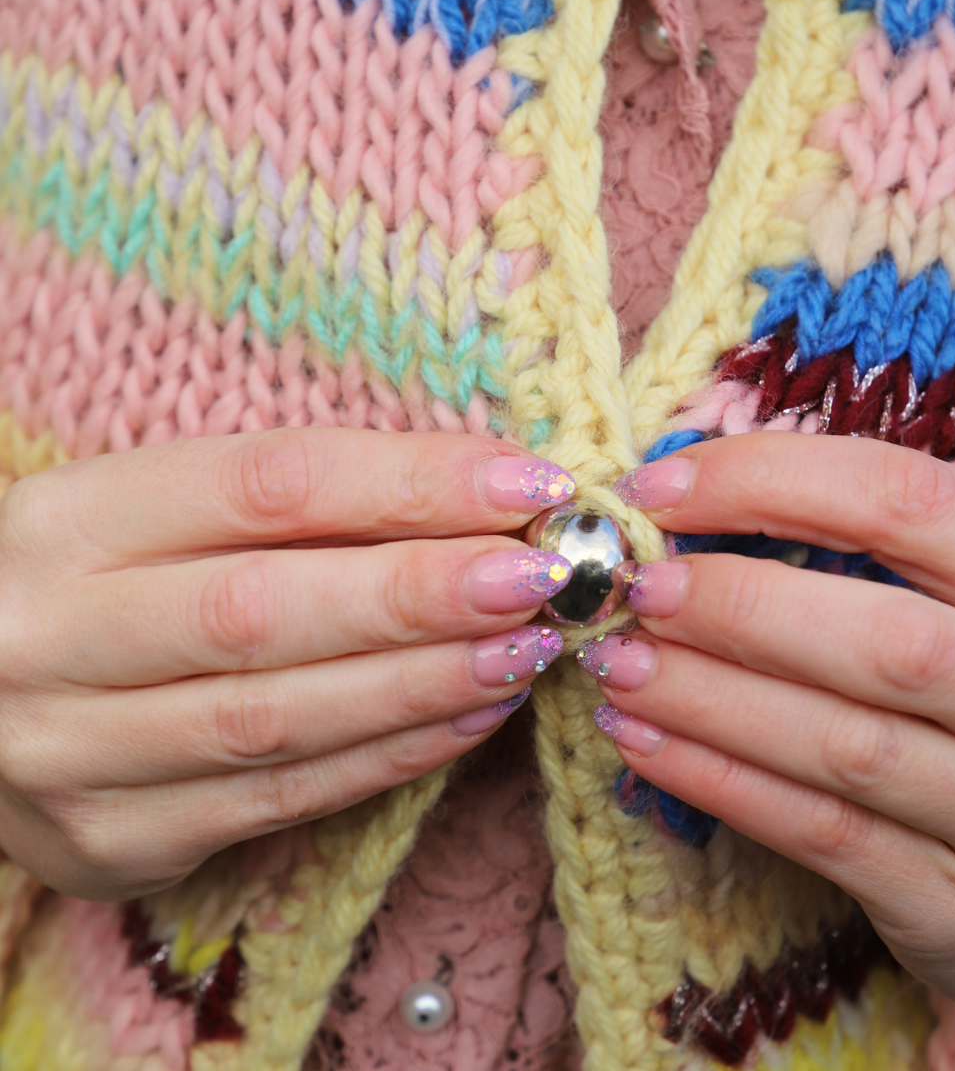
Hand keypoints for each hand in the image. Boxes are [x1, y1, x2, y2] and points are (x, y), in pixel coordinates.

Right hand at [0, 429, 574, 898]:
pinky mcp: (112, 838)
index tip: (522, 483)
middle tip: (539, 577)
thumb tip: (474, 503)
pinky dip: (387, 758)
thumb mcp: (164, 515)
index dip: (408, 481)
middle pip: (264, 609)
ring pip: (276, 717)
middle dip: (420, 593)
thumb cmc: (111, 582)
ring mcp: (70, 751)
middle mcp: (51, 635)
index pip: (267, 484)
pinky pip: (276, 800)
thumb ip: (299, 508)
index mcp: (70, 520)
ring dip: (422, 683)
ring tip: (525, 649)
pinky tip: (468, 719)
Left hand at [580, 432, 954, 1005]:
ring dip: (705, 698)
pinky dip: (716, 781)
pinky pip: (819, 838)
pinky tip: (642, 742)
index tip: (660, 490)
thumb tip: (690, 505)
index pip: (911, 502)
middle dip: (736, 607)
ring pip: (842, 748)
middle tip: (634, 591)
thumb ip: (875, 559)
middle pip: (885, 642)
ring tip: (615, 664)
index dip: (770, 480)